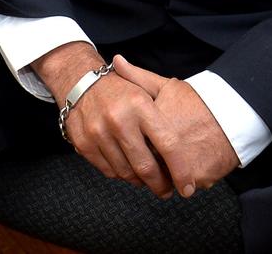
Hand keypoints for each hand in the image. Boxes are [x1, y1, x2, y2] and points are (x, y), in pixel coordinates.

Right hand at [32, 42, 176, 197]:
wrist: (81, 81)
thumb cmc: (121, 89)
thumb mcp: (146, 90)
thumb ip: (167, 113)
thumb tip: (191, 146)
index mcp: (140, 105)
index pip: (168, 145)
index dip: (181, 170)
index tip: (188, 187)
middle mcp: (119, 119)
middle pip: (145, 166)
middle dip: (160, 185)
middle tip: (167, 190)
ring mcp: (99, 132)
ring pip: (126, 173)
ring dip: (140, 181)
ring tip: (148, 179)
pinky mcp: (85, 143)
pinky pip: (109, 171)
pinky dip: (121, 175)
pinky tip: (129, 169)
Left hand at [112, 55, 238, 197]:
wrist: (235, 114)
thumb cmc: (199, 101)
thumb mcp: (167, 86)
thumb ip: (138, 78)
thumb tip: (117, 61)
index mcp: (153, 126)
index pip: (130, 146)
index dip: (132, 148)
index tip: (136, 146)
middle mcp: (165, 148)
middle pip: (145, 167)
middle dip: (145, 167)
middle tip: (153, 160)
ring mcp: (181, 166)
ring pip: (163, 181)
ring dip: (164, 177)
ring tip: (171, 164)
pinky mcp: (197, 179)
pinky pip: (183, 186)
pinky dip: (183, 181)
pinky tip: (187, 168)